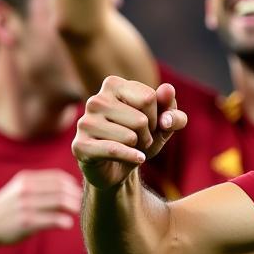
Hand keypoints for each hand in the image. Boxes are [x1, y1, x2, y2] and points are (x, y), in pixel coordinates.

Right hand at [0, 170, 81, 253]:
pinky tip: (68, 224)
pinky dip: (65, 221)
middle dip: (76, 197)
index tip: (78, 193)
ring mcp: (25, 205)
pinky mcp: (27, 222)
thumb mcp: (20, 189)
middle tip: (80, 204)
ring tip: (76, 212)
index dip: (73, 185)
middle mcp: (25, 190)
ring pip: (60, 202)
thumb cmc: (9, 208)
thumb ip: (41, 185)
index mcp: (25, 180)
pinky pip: (54, 219)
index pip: (58, 177)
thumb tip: (73, 185)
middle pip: (62, 189)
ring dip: (74, 207)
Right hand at [73, 76, 186, 190]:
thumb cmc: (141, 140)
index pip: (150, 97)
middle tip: (140, 139)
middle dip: (148, 134)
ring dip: (138, 147)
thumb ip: (172, 109)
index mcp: (113, 85)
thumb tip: (168, 89)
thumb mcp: (164, 126)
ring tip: (130, 147)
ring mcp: (85, 122)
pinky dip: (132, 157)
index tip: (150, 123)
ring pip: (130, 137)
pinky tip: (137, 159)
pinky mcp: (81, 145)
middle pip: (141, 120)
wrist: (120, 168)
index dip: (157, 117)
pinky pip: (115, 150)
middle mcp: (96, 100)